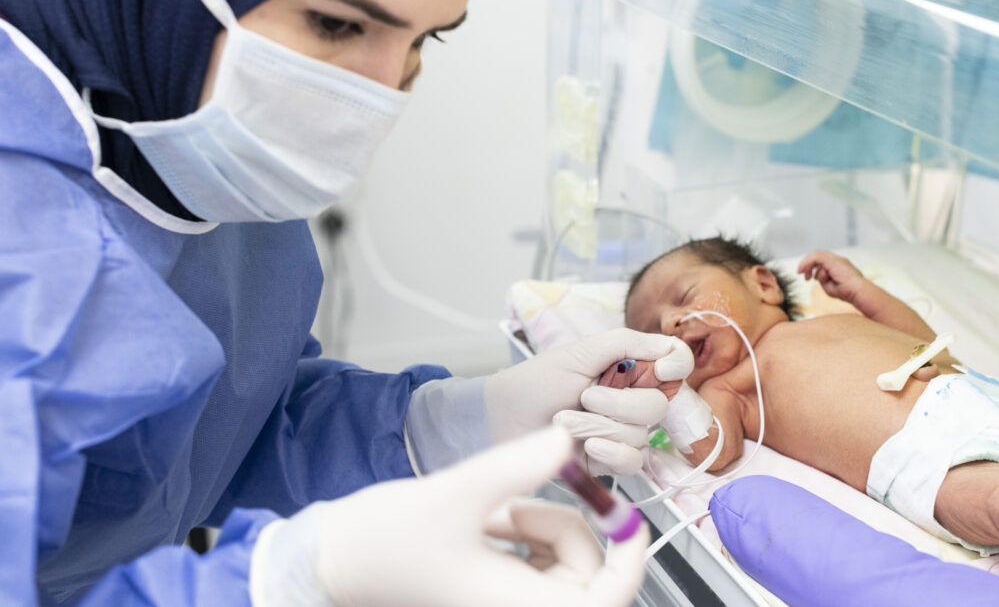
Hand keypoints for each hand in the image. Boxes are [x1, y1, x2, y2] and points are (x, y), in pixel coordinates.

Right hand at [251, 427, 649, 606]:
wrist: (334, 558)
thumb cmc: (383, 541)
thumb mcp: (457, 493)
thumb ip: (517, 466)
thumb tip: (567, 440)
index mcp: (518, 605)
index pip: (604, 602)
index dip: (631, 564)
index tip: (630, 521)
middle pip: (584, 572)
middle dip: (560, 525)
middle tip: (511, 505)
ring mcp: (507, 598)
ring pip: (560, 559)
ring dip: (536, 524)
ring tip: (488, 511)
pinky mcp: (495, 584)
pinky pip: (534, 556)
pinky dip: (520, 529)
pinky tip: (485, 517)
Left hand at [487, 329, 694, 474]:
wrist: (502, 419)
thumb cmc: (536, 381)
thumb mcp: (579, 353)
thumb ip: (626, 344)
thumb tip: (670, 345)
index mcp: (627, 367)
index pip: (674, 364)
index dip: (676, 366)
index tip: (661, 368)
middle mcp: (630, 398)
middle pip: (660, 405)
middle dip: (620, 404)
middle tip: (586, 397)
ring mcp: (621, 431)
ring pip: (643, 435)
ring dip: (602, 427)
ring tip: (566, 421)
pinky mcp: (609, 460)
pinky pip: (633, 462)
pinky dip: (611, 453)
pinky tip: (587, 447)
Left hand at [796, 250, 867, 304]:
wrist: (857, 291)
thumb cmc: (846, 292)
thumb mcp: (830, 286)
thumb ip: (822, 279)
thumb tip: (816, 276)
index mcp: (840, 265)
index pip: (823, 260)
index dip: (813, 267)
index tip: (809, 278)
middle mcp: (839, 260)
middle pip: (819, 255)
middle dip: (809, 265)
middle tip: (805, 277)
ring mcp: (837, 258)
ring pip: (817, 255)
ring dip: (807, 265)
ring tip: (805, 277)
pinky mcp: (833, 260)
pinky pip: (816, 257)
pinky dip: (807, 263)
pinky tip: (802, 271)